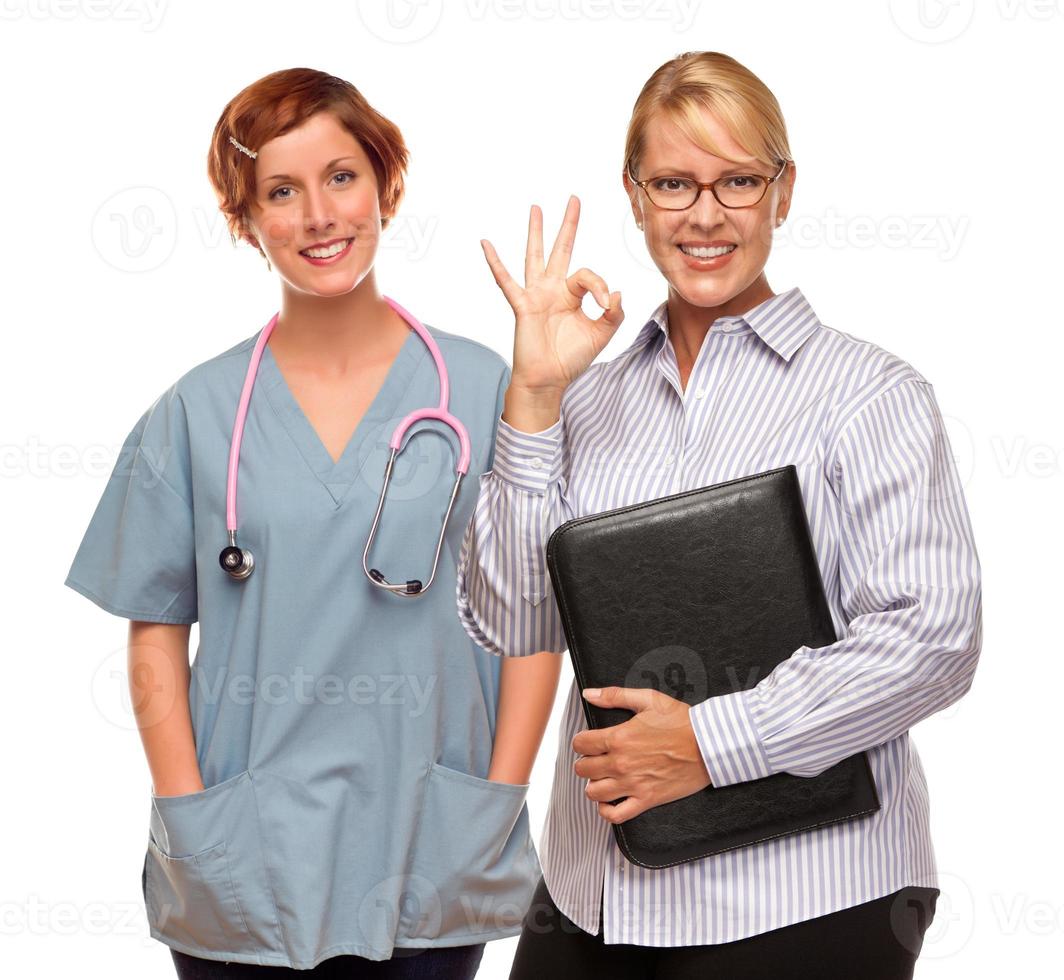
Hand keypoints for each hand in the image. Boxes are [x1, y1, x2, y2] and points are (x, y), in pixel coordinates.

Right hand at [481, 195, 623, 393]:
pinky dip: (495, 263)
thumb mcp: (601, 335)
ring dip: (536, 233)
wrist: (549, 380)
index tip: (606, 306)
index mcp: (571, 296)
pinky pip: (506, 281)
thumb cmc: (570, 359)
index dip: (600, 287)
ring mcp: (536, 295)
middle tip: (574, 199)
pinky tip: (486, 244)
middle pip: (561, 250)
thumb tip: (617, 292)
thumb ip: (613, 314)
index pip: (588, 275)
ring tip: (536, 208)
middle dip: (568, 225)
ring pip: (535, 257)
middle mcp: (553, 290)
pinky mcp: (522, 306)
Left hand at [572, 687, 712, 823]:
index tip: (589, 741)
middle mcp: (621, 763)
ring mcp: (633, 784)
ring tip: (603, 777)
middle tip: (597, 758)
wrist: (708, 745)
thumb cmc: (681, 721)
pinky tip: (609, 800)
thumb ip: (615, 695)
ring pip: (594, 793)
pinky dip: (607, 811)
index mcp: (619, 737)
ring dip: (594, 785)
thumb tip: (589, 694)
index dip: (581, 741)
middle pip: (582, 769)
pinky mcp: (646, 800)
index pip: (580, 744)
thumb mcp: (648, 700)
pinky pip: (616, 815)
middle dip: (585, 762)